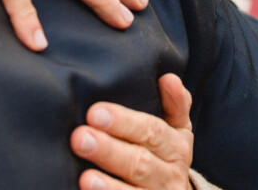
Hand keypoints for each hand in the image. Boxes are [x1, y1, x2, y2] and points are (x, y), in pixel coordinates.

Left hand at [71, 74, 193, 189]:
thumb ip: (175, 103)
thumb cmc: (166, 152)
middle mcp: (170, 177)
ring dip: (109, 187)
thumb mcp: (177, 128)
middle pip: (140, 163)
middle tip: (80, 138)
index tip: (95, 113)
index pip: (151, 132)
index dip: (125, 123)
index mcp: (177, 148)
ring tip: (85, 179)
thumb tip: (169, 78)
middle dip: (109, 151)